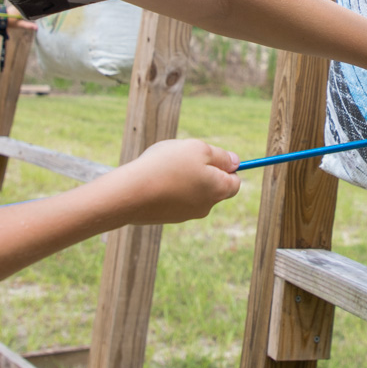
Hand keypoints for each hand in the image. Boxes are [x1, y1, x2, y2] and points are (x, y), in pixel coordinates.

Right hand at [107, 138, 241, 223]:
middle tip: (184, 157)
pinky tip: (153, 179)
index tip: (210, 155)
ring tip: (164, 167)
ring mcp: (185, 215)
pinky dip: (168, 189)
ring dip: (184, 179)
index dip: (226, 167)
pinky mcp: (167, 218)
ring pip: (192, 192)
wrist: (130, 193)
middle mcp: (206, 207)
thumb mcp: (199, 149)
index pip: (235, 182)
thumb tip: (236, 162)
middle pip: (213, 187)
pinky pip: (174, 199)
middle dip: (203, 171)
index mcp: (218, 190)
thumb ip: (221, 156)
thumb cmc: (167, 166)